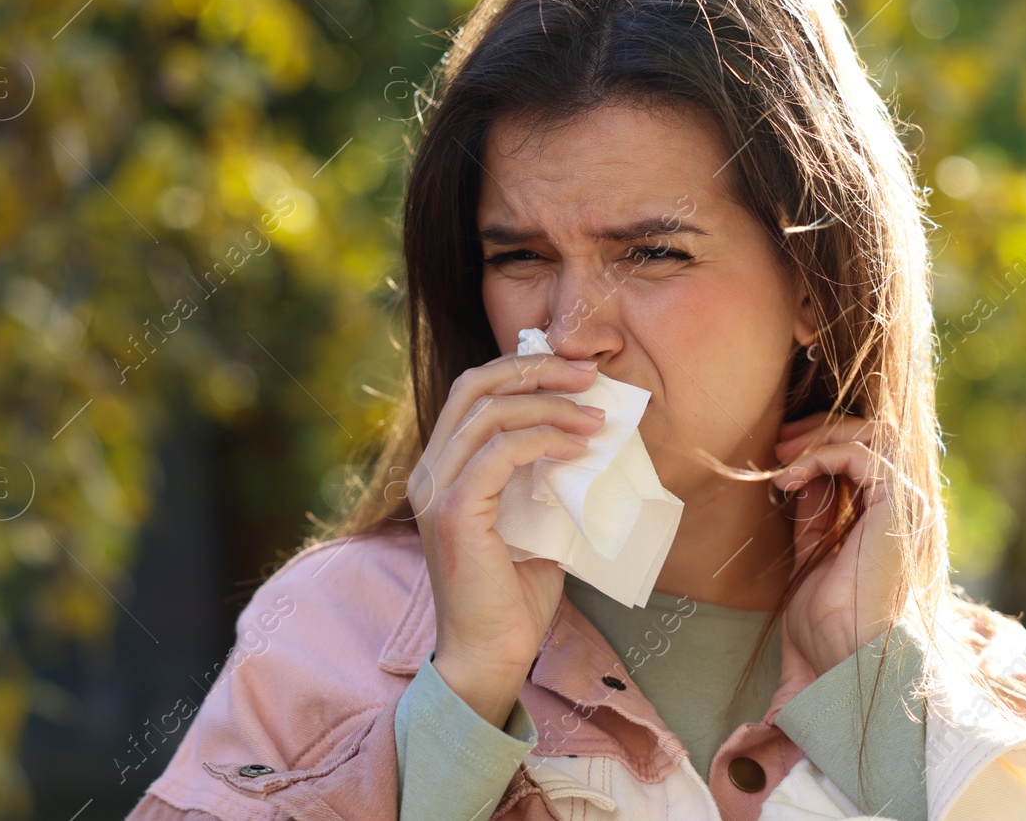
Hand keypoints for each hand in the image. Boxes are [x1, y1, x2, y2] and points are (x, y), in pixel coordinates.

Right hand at [408, 351, 606, 725]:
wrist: (490, 656)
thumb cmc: (513, 595)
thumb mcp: (532, 519)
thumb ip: (543, 476)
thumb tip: (588, 435)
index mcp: (442, 468)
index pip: (474, 391)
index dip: (524, 369)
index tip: (578, 373)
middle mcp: (428, 471)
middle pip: (476, 385)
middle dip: (538, 369)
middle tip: (590, 375)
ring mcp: (435, 490)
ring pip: (491, 412)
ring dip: (552, 405)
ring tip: (596, 418)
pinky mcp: (453, 512)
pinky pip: (500, 452)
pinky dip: (544, 440)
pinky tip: (577, 449)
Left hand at [773, 412, 905, 675]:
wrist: (847, 661)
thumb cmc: (829, 630)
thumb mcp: (812, 559)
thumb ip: (814, 516)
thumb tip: (801, 477)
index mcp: (892, 522)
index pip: (868, 457)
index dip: (824, 445)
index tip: (781, 457)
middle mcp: (908, 509)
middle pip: (875, 436)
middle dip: (822, 431)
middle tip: (778, 443)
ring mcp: (908, 507)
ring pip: (874, 434)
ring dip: (821, 436)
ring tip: (781, 455)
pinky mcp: (899, 506)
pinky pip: (861, 454)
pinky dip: (821, 456)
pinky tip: (790, 478)